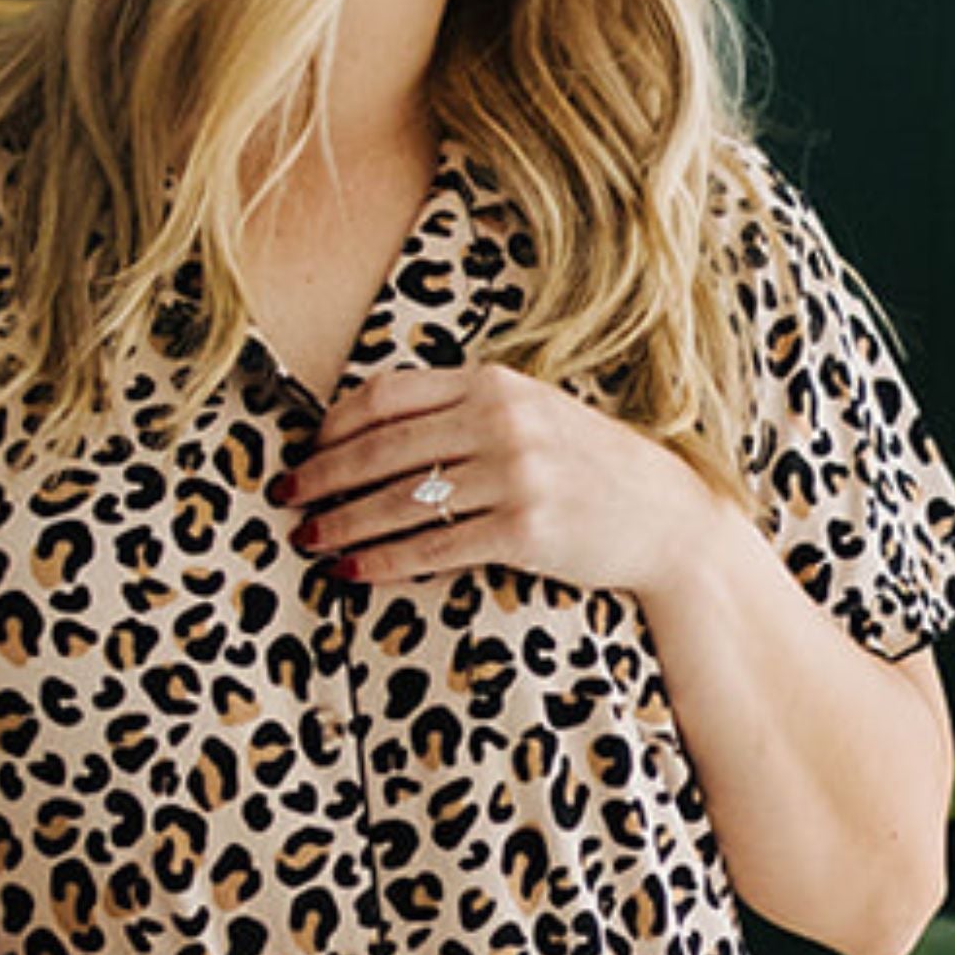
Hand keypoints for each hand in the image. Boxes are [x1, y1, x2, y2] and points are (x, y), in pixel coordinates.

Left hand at [281, 364, 720, 605]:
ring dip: (342, 524)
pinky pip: (431, 547)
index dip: (333, 424)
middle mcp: (501, 421)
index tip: (305, 450)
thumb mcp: (534, 414)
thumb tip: (378, 431)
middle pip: (380, 447)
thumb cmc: (593, 469)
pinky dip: (383, 562)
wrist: (670, 518)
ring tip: (308, 541)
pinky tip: (352, 572)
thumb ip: (467, 411)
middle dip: (321, 476)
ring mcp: (515, 475)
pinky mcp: (524, 531)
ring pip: (398, 501)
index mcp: (495, 382)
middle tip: (284, 499)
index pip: (386, 393)